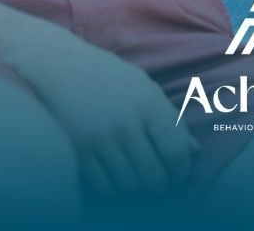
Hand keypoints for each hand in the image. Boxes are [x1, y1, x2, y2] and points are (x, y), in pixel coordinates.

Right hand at [12, 36, 197, 196]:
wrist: (59, 64)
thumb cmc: (107, 75)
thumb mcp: (144, 87)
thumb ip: (170, 119)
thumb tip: (194, 150)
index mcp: (149, 105)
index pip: (177, 152)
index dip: (182, 171)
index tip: (179, 175)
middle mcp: (127, 124)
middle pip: (155, 176)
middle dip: (161, 186)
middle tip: (159, 184)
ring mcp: (101, 139)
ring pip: (129, 185)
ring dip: (136, 187)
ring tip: (136, 179)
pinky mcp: (79, 151)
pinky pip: (103, 186)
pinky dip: (112, 188)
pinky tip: (114, 176)